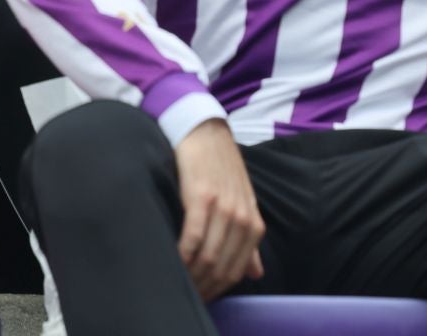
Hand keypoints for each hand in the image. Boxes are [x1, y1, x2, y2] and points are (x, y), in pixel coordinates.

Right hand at [173, 119, 265, 300]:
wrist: (203, 131)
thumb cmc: (220, 169)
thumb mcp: (241, 203)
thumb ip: (247, 240)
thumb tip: (255, 273)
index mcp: (253, 223)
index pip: (236, 270)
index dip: (218, 288)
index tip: (199, 295)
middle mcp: (242, 218)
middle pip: (222, 267)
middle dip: (203, 286)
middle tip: (185, 293)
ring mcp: (223, 208)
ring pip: (208, 257)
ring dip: (191, 275)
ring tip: (175, 280)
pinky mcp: (201, 198)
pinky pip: (192, 237)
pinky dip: (182, 254)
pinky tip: (171, 259)